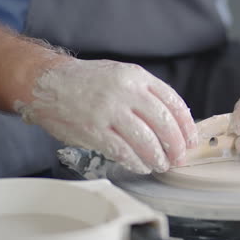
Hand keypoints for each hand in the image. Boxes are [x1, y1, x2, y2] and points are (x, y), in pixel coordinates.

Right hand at [19, 58, 197, 173]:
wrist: (47, 81)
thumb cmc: (89, 80)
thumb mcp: (122, 74)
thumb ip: (146, 93)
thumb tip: (173, 123)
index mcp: (137, 76)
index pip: (173, 102)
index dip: (186, 125)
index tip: (191, 139)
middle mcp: (126, 91)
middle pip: (164, 123)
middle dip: (176, 145)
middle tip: (180, 157)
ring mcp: (109, 111)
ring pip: (146, 141)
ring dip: (158, 157)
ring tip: (162, 164)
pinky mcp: (93, 130)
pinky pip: (122, 152)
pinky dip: (136, 162)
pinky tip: (142, 166)